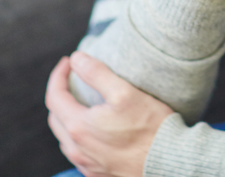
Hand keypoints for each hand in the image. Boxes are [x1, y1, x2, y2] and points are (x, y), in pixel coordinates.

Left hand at [46, 52, 172, 176]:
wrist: (170, 162)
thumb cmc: (151, 128)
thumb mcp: (125, 92)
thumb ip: (97, 73)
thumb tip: (77, 59)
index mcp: (79, 127)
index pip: (54, 97)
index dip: (58, 75)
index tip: (69, 62)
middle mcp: (78, 150)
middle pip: (55, 118)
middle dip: (60, 95)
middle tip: (72, 79)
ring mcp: (87, 165)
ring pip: (65, 138)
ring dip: (67, 117)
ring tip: (81, 103)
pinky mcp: (98, 174)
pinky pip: (79, 153)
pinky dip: (78, 136)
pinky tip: (93, 130)